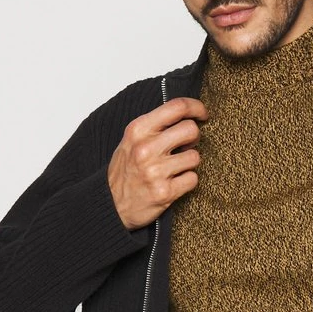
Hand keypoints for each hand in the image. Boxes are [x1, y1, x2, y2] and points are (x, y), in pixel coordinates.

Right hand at [107, 97, 207, 229]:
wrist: (110, 205)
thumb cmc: (124, 171)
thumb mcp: (131, 140)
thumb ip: (155, 125)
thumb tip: (187, 114)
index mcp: (138, 130)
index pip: (177, 107)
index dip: (196, 107)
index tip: (202, 114)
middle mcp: (146, 148)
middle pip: (191, 130)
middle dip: (193, 138)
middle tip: (186, 145)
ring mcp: (155, 171)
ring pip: (195, 156)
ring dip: (189, 163)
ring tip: (174, 168)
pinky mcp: (165, 192)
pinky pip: (193, 179)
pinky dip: (187, 181)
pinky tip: (173, 182)